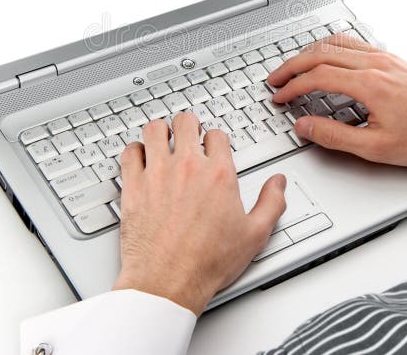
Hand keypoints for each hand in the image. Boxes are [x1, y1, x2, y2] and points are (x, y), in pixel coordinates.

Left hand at [112, 112, 286, 314]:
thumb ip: (271, 203)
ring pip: (154, 130)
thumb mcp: (254, 236)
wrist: (167, 283)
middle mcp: (187, 167)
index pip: (217, 135)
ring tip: (162, 139)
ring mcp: (157, 174)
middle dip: (188, 125)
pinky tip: (139, 158)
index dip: (215, 139)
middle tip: (187, 134)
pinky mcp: (133, 186)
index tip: (212, 147)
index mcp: (218, 174)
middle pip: (185, 122)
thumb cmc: (205, 263)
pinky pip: (129, 153)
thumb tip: (278, 184)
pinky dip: (134, 151)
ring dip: (159, 131)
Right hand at [268, 34, 406, 165]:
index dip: (292, 87)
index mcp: (370, 84)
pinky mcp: (392, 59)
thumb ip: (335, 136)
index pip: (317, 77)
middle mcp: (376, 64)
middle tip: (276, 79)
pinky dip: (330, 48)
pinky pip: (353, 43)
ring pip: (336, 43)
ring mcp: (385, 57)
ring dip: (309, 53)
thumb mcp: (377, 148)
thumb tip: (305, 126)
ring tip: (294, 67)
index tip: (280, 98)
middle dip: (292, 66)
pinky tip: (327, 57)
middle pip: (321, 54)